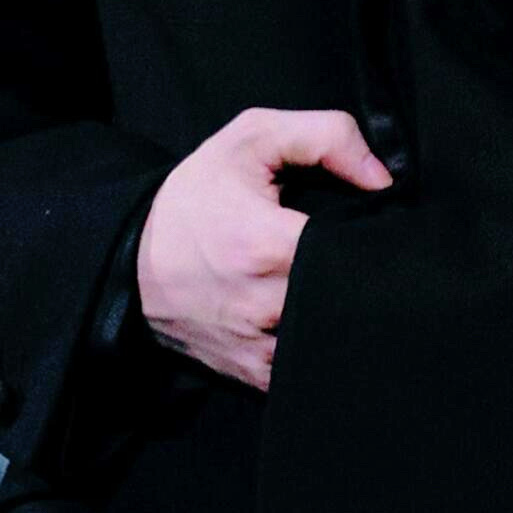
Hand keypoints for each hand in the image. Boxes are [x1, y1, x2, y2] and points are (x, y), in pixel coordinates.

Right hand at [133, 106, 393, 391]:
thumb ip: (326, 138)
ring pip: (331, 334)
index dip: (373, 234)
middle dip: (361, 274)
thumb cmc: (196, 196)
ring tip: (333, 284)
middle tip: (353, 253)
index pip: (354, 248)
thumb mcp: (252, 138)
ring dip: (341, 312)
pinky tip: (313, 316)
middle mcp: (267, 305)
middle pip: (348, 294)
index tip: (371, 224)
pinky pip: (305, 367)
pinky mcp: (253, 374)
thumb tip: (383, 181)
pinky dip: (317, 344)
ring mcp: (260, 347)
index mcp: (269, 245)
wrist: (130, 257)